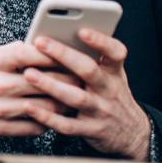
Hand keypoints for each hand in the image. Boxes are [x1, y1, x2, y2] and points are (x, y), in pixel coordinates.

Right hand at [0, 41, 83, 140]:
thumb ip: (12, 51)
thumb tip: (40, 45)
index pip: (28, 53)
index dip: (51, 53)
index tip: (68, 53)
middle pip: (42, 81)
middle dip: (66, 80)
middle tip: (82, 78)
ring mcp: (0, 108)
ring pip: (43, 106)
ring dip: (63, 103)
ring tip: (75, 98)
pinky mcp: (2, 128)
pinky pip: (34, 126)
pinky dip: (49, 121)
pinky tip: (57, 115)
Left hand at [24, 29, 151, 160]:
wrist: (132, 132)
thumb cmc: (111, 94)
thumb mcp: (110, 74)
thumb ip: (91, 57)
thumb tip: (58, 33)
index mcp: (114, 71)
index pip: (116, 52)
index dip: (101, 41)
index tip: (82, 30)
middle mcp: (109, 89)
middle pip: (89, 70)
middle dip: (63, 55)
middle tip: (40, 42)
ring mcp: (101, 111)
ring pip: (76, 97)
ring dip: (51, 85)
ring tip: (29, 74)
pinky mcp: (90, 130)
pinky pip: (67, 125)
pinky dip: (47, 116)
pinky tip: (30, 107)